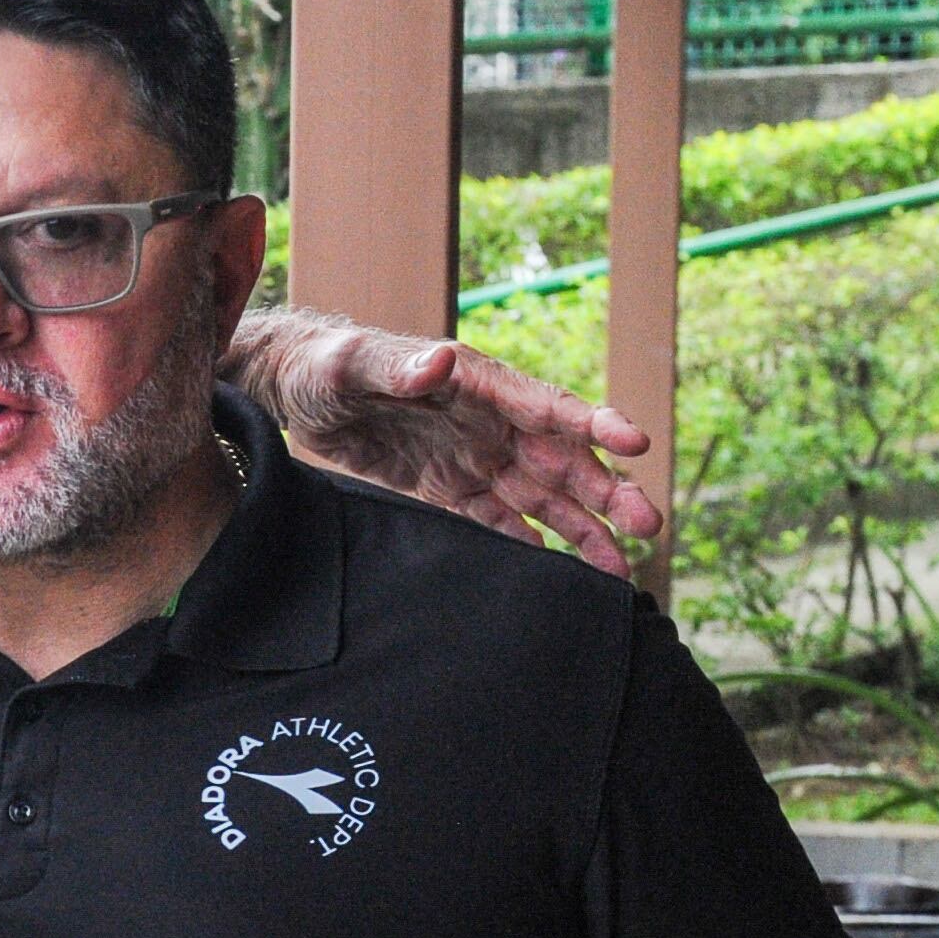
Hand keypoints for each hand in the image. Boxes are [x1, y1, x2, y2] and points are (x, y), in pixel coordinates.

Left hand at [248, 314, 662, 574]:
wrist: (290, 389)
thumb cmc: (322, 364)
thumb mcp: (350, 363)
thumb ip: (396, 366)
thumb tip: (443, 359)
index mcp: (476, 383)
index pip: (545, 403)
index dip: (592, 421)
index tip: (635, 442)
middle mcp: (487, 421)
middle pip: (561, 458)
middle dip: (606, 491)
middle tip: (648, 526)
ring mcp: (472, 457)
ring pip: (541, 498)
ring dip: (583, 530)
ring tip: (621, 571)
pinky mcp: (448, 488)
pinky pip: (499, 521)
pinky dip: (530, 547)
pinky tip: (559, 578)